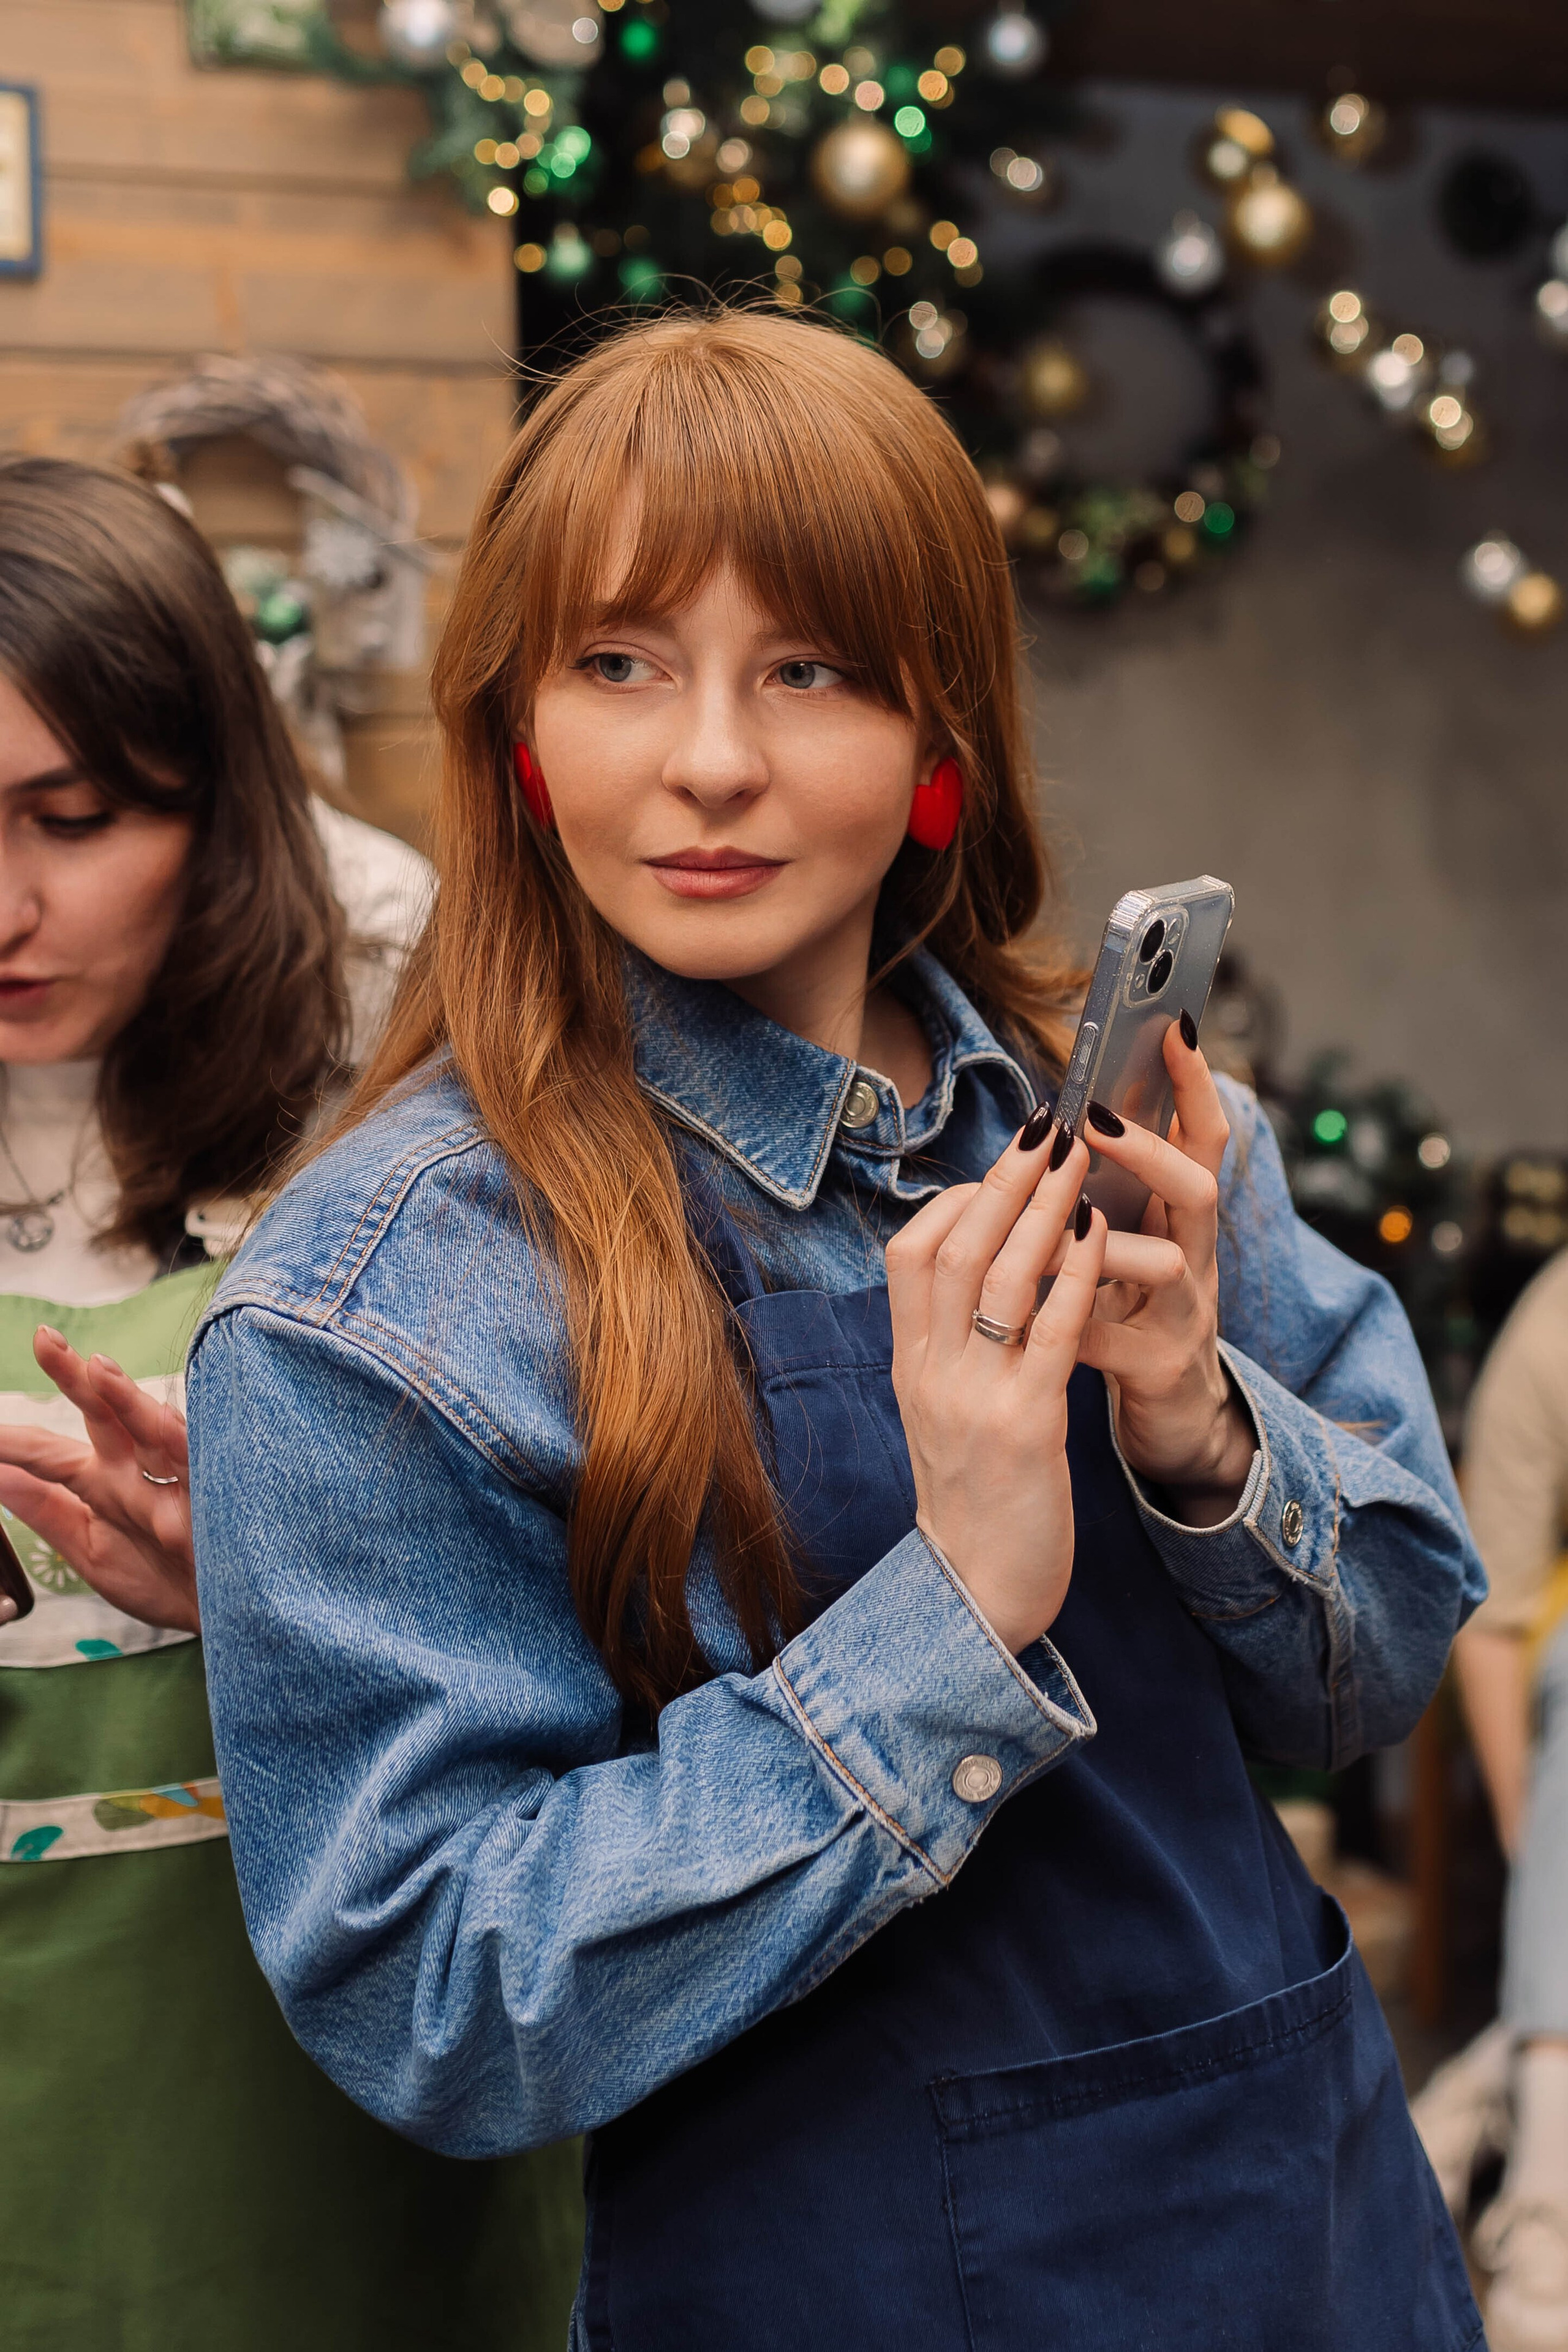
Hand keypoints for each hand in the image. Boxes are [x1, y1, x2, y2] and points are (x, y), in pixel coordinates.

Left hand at [0, 1326, 197, 1632]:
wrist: (226, 1615)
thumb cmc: (167, 1581)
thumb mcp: (91, 1551)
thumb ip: (47, 1513)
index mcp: (104, 1484)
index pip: (51, 1452)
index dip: (13, 1440)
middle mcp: (138, 1472)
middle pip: (104, 1415)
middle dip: (75, 1377)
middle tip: (45, 1340)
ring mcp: (175, 1480)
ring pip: (150, 1427)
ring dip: (125, 1398)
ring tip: (97, 1368)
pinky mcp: (212, 1495)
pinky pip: (196, 1459)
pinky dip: (177, 1435)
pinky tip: (160, 1415)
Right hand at [886, 1120, 1106, 1652]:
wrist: (978, 1598)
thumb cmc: (976, 1504)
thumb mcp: (944, 1415)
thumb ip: (955, 1349)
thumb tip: (983, 1280)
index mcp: (910, 1367)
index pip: (911, 1255)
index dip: (955, 1198)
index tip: (1000, 1166)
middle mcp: (932, 1373)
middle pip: (954, 1248)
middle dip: (1002, 1179)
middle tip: (1047, 1123)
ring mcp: (973, 1399)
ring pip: (999, 1278)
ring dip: (1041, 1207)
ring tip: (1077, 1154)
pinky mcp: (1025, 1429)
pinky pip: (1051, 1333)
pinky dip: (1074, 1274)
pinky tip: (1098, 1233)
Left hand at [1074, 1021, 1255, 1526]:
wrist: (1176, 1428)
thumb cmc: (1135, 1326)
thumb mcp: (1125, 1256)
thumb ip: (1101, 1204)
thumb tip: (1056, 1128)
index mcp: (1182, 1227)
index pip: (1203, 1142)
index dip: (1195, 1086)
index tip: (1175, 1026)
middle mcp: (1196, 1264)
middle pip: (1198, 1191)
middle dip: (1146, 1150)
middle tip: (1090, 1120)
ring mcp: (1185, 1320)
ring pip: (1166, 1266)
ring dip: (1103, 1242)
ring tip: (1050, 1223)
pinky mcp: (1160, 1373)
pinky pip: (1108, 1340)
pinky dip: (1066, 1321)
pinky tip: (1025, 1313)